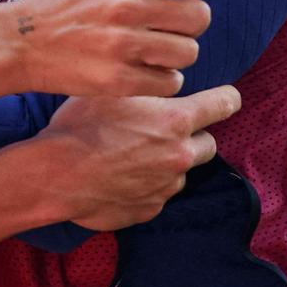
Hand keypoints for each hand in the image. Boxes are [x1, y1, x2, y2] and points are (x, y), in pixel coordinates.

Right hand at [12, 0, 214, 96]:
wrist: (21, 42)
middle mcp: (127, 7)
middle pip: (200, 16)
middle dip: (188, 21)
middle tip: (166, 25)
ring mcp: (124, 47)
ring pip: (189, 52)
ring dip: (175, 52)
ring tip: (152, 49)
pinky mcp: (120, 81)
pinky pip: (171, 82)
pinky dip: (162, 79)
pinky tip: (142, 70)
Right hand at [38, 87, 238, 228]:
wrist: (57, 176)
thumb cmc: (80, 126)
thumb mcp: (113, 90)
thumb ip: (147, 86)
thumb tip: (161, 78)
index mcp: (175, 120)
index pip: (223, 104)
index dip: (228, 98)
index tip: (229, 98)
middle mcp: (179, 155)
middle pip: (208, 143)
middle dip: (192, 136)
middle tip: (163, 130)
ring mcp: (166, 186)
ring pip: (181, 171)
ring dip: (168, 162)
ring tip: (134, 155)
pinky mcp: (151, 209)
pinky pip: (159, 193)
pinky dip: (148, 184)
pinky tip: (121, 176)